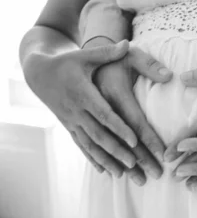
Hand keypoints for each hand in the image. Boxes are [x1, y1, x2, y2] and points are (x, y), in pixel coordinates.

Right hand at [23, 40, 137, 177]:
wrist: (39, 73)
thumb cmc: (68, 62)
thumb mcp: (85, 55)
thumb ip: (107, 52)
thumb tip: (127, 44)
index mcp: (84, 94)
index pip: (105, 115)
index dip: (119, 128)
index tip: (135, 140)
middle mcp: (77, 111)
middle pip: (100, 135)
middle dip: (117, 150)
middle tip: (136, 163)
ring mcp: (72, 121)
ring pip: (91, 145)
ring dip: (107, 160)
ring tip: (125, 174)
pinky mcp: (70, 127)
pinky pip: (82, 146)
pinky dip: (94, 159)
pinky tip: (106, 172)